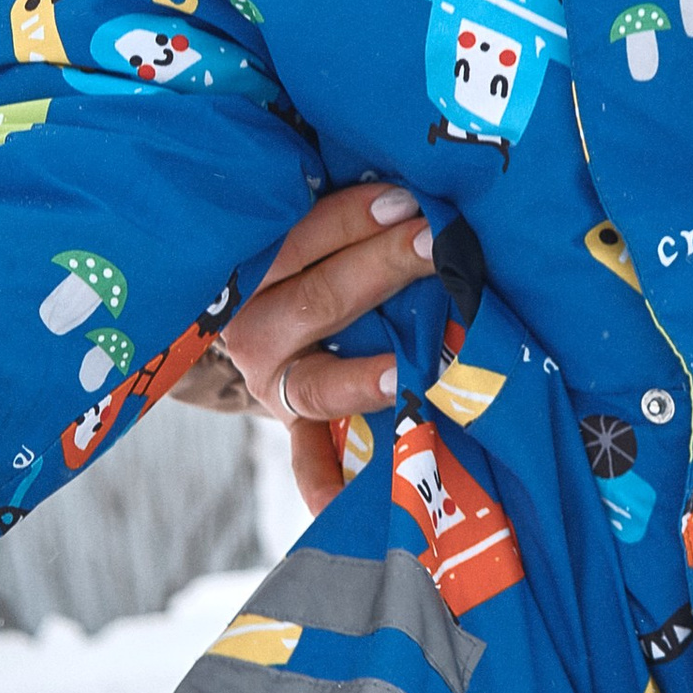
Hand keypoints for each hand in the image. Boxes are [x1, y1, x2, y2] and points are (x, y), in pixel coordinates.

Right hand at [215, 181, 437, 514]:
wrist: (266, 336)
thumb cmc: (309, 268)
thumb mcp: (308, 241)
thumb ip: (346, 224)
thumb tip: (421, 189)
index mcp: (258, 272)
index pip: (303, 240)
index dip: (354, 219)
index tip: (408, 202)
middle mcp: (257, 332)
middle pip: (317, 301)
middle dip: (380, 269)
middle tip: (435, 245)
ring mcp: (275, 387)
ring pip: (316, 384)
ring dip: (361, 379)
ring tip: (407, 371)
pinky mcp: (296, 430)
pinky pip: (307, 463)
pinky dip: (325, 485)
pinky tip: (345, 503)